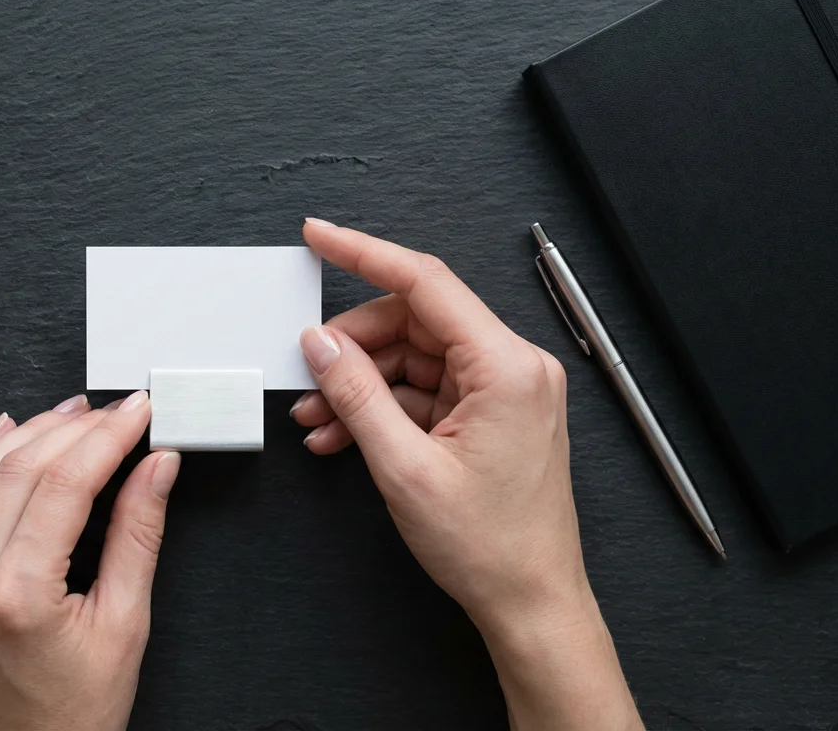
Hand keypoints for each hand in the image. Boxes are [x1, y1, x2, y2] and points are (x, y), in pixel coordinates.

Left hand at [0, 392, 179, 730]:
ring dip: (24, 435)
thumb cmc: (74, 717)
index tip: (137, 412)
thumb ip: (139, 537)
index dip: (108, 436)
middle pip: (19, 469)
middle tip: (114, 411)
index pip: (65, 483)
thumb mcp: (125, 627)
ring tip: (69, 413)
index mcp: (18, 596)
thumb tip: (156, 469)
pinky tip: (2, 437)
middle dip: (73, 428)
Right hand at [291, 218, 641, 729]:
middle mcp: (514, 368)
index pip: (425, 283)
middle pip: (414, 322)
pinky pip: (426, 391)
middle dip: (353, 347)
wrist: (530, 602)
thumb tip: (322, 345)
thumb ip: (357, 395)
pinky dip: (383, 408)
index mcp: (506, 368)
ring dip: (361, 384)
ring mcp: (505, 391)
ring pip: (414, 358)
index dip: (364, 252)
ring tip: (317, 418)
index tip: (320, 235)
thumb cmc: (488, 546)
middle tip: (307, 374)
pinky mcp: (493, 414)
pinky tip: (343, 433)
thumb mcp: (404, 468)